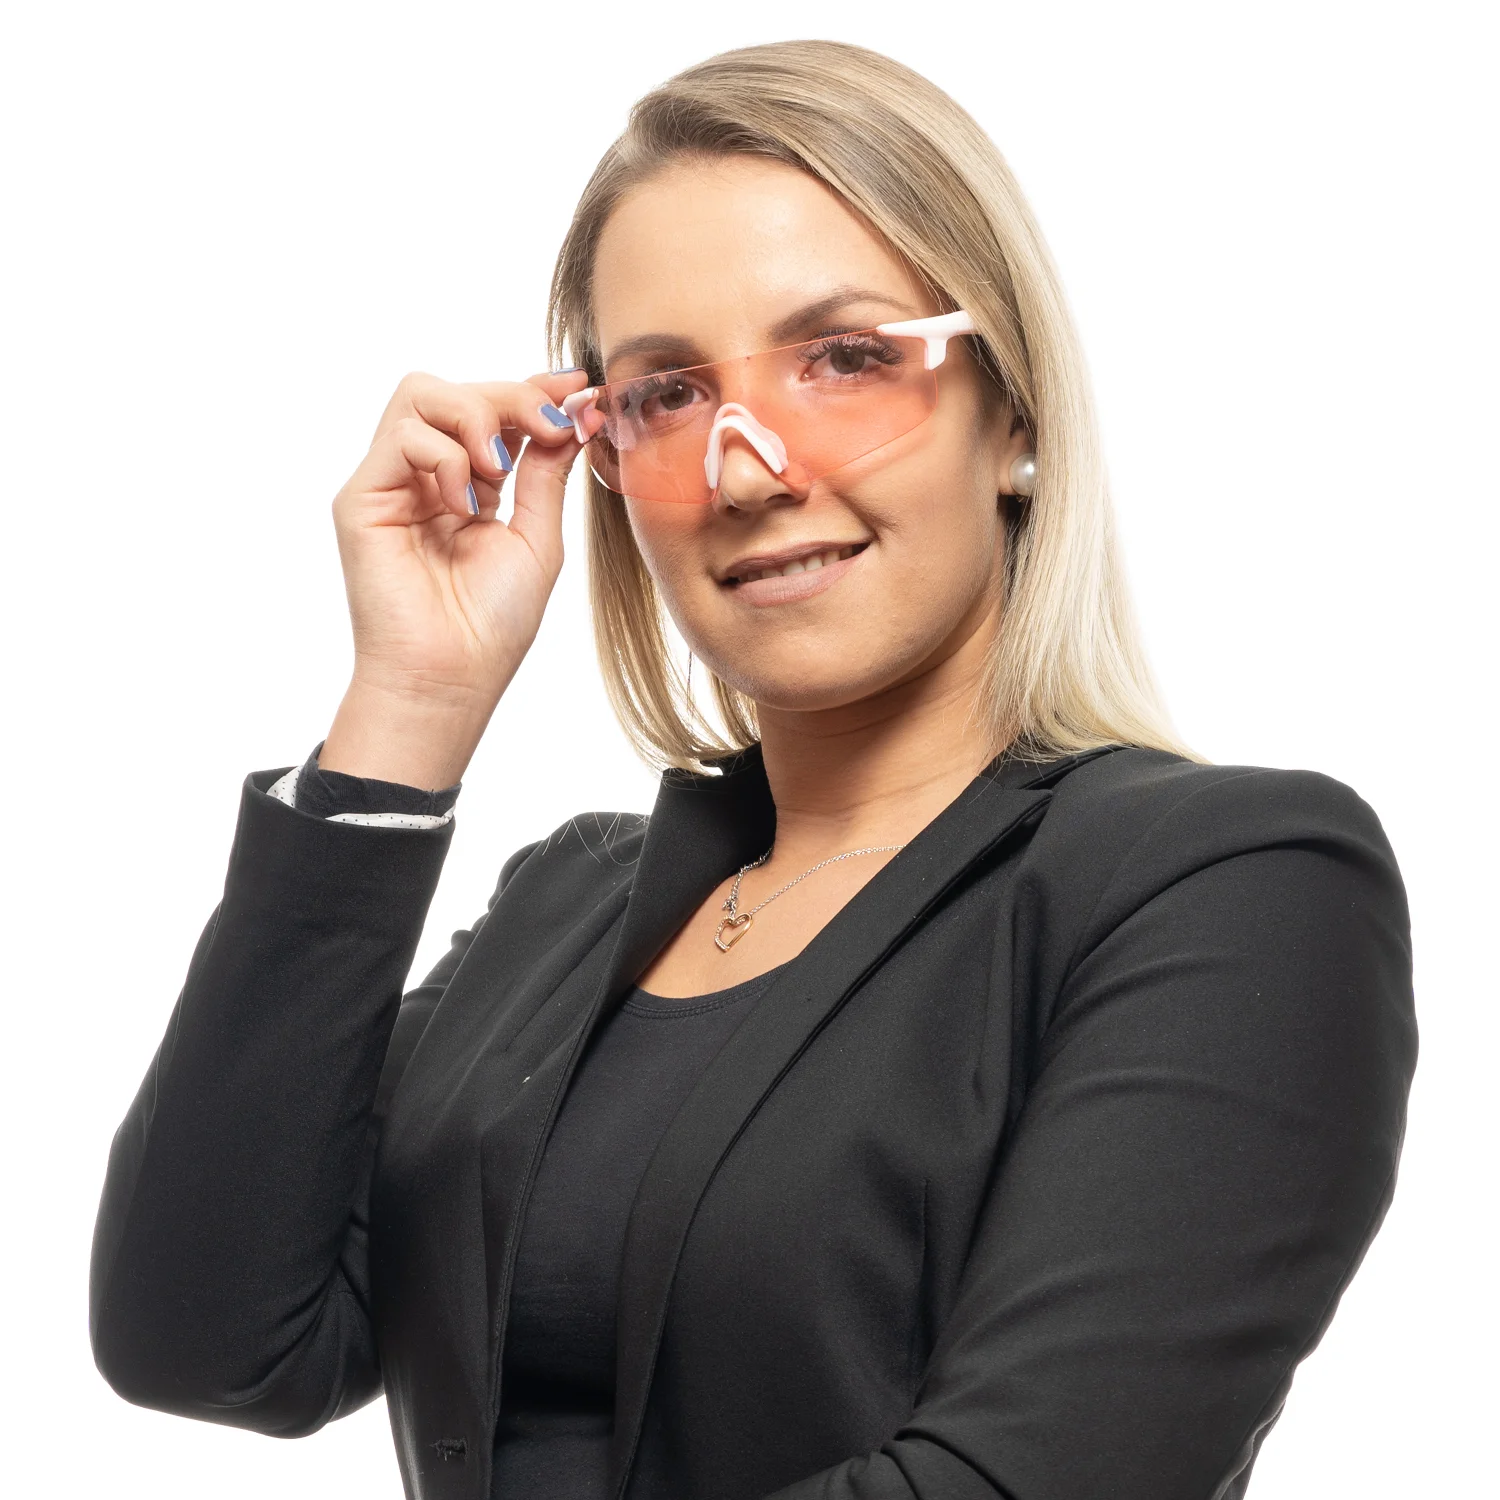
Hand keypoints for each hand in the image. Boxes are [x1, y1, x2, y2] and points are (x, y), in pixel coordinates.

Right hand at [318, 367, 601, 784]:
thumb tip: (572, 413)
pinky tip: (465, 502)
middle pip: (455, 390)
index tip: (578, 387)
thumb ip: (546, 472)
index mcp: (468, 486)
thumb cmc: (492, 624)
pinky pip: (402, 436)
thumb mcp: (538, 536)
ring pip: (421, 394)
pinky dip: (446, 457)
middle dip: (511, 397)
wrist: (452, 677)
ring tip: (501, 468)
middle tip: (551, 427)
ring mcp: (390, 484)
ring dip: (475, 416)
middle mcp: (425, 478)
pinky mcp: (362, 499)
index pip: (491, 412)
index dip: (532, 390)